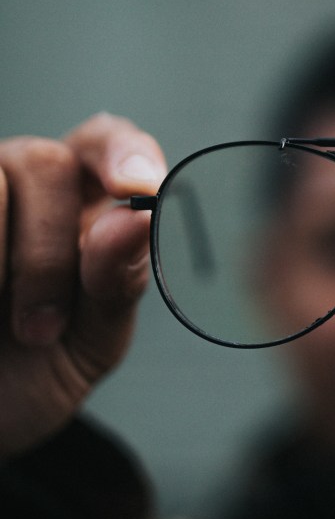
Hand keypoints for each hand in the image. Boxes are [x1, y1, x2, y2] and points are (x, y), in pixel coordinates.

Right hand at [0, 113, 165, 457]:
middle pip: (45, 162)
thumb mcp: (90, 342)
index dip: (122, 152)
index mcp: (79, 204)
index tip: (136, 188)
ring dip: (7, 264)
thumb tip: (136, 219)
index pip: (105, 142)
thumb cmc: (32, 375)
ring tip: (7, 332)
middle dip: (49, 250)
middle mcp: (18, 186)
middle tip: (41, 329)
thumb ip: (118, 281)